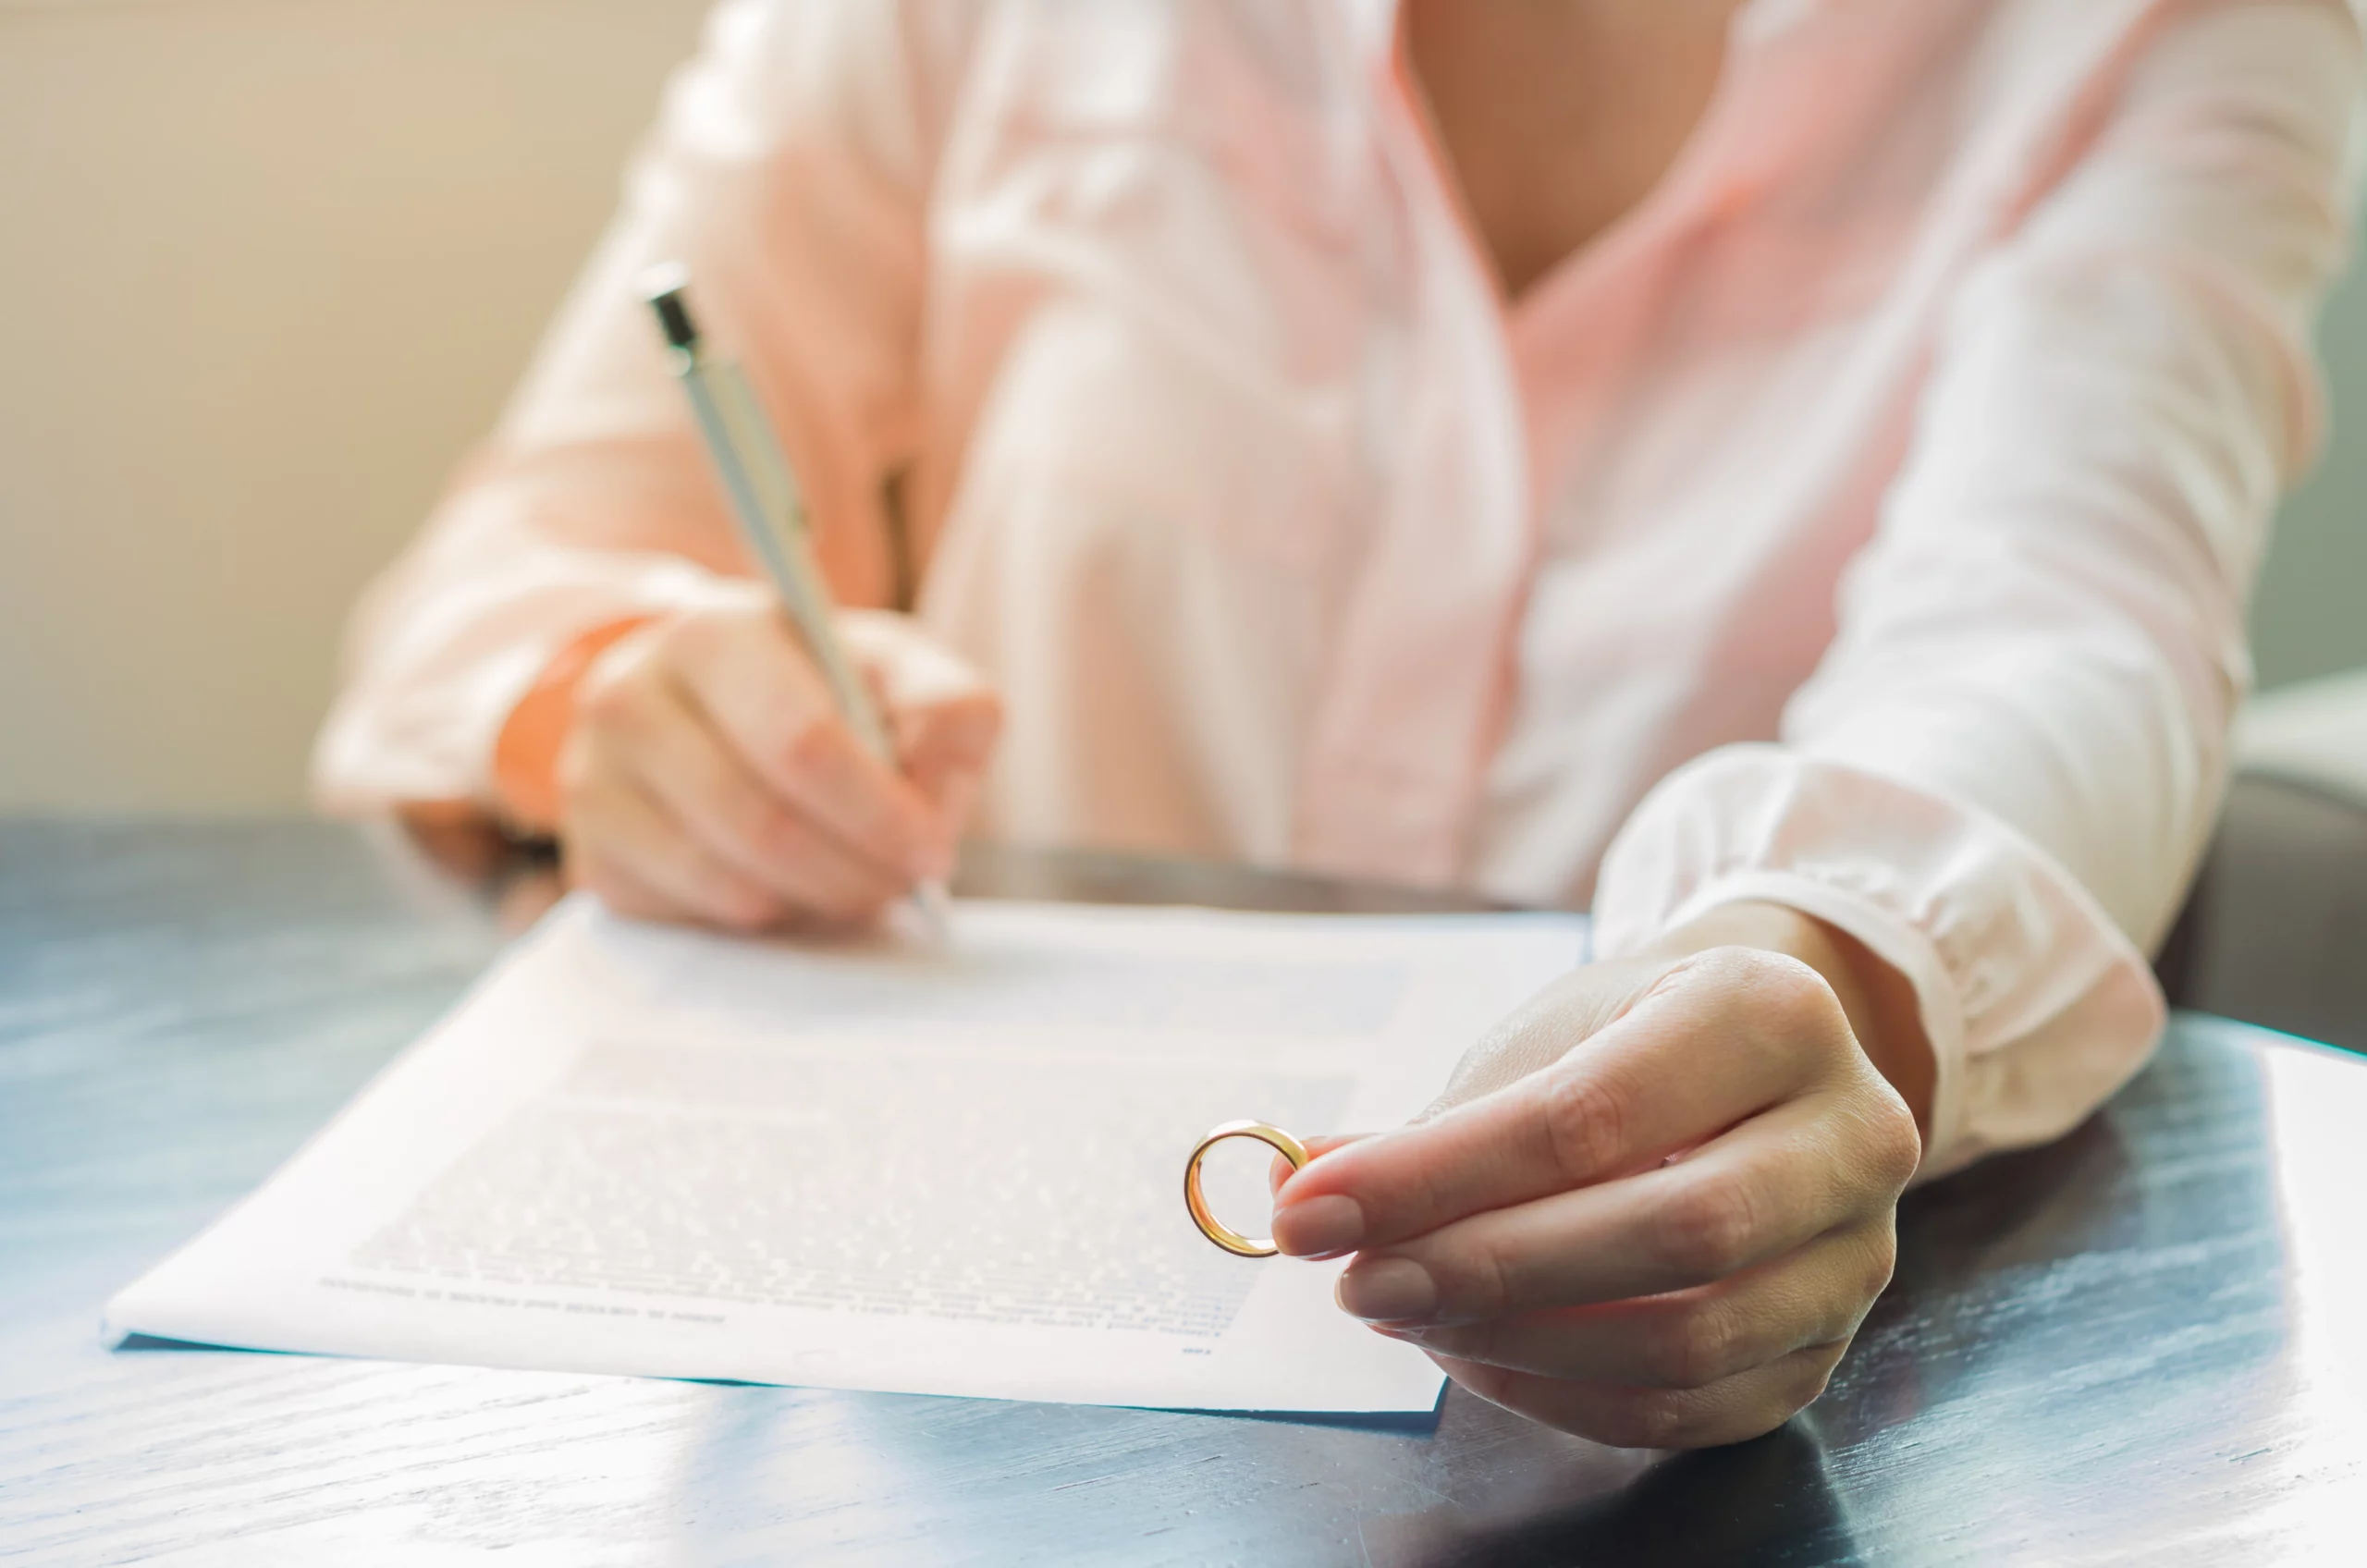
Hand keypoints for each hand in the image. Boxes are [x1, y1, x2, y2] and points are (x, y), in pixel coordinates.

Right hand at [558, 586, 1000, 930]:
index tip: (931, 847)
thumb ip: (948, 714)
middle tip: (904, 880)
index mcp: (715, 632)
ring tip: (858, 878)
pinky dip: (766, 917)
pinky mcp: (592, 855)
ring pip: (732, 883)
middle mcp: (630, 696)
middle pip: (765, 824)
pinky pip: (697, 916)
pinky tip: (792, 883)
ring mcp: (595, 780)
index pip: (801, 742)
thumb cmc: (824, 690)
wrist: (713, 709)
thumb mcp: (900, 673)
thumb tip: (931, 806)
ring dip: (820, 898)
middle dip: (858, 869)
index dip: (878, 812)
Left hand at [1270, 908, 1925, 1448]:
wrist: (1749, 1068)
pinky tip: (1478, 1354)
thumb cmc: (1630, 1042)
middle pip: (1665, 1234)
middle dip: (1480, 1267)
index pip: (1589, 1117)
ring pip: (1688, 1339)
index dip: (1435, 1176)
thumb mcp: (1541, 1040)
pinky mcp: (1831, 1347)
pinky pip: (1695, 1410)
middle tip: (1355, 1279)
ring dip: (1517, 1341)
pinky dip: (1566, 1397)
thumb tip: (1298, 1185)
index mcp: (1771, 1011)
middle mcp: (1851, 1131)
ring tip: (1405, 1311)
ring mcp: (1859, 1252)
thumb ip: (1430, 1125)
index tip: (1312, 1208)